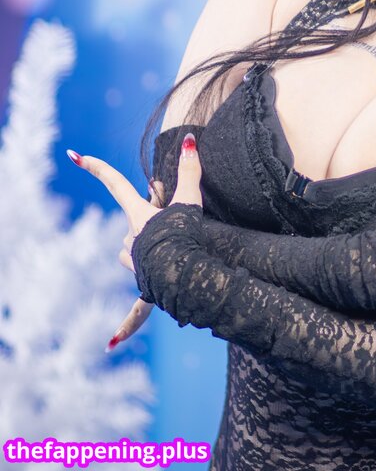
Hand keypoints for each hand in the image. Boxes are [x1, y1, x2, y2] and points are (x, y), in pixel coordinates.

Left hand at [65, 133, 200, 350]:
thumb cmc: (185, 237)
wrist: (186, 276)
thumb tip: (192, 139)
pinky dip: (125, 325)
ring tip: (173, 250)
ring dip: (144, 249)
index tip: (74, 155)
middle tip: (176, 220)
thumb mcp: (189, 201)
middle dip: (150, 220)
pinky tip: (110, 344)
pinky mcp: (145, 288)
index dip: (95, 166)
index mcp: (138, 215)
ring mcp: (135, 263)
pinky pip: (134, 310)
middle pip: (133, 222)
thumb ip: (191, 170)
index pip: (115, 182)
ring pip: (132, 251)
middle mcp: (131, 238)